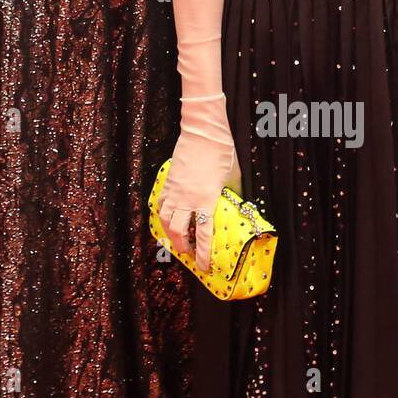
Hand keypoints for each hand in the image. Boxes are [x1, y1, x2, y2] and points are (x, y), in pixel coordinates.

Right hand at [157, 102, 240, 272]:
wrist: (202, 131)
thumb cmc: (221, 152)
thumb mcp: (233, 178)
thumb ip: (232, 197)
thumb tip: (237, 209)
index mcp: (206, 200)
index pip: (204, 235)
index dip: (203, 254)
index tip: (204, 266)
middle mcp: (187, 198)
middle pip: (178, 232)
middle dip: (183, 247)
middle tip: (191, 253)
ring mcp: (174, 190)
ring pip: (165, 220)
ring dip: (171, 234)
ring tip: (179, 239)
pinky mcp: (168, 181)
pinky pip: (160, 204)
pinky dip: (163, 215)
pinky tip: (170, 218)